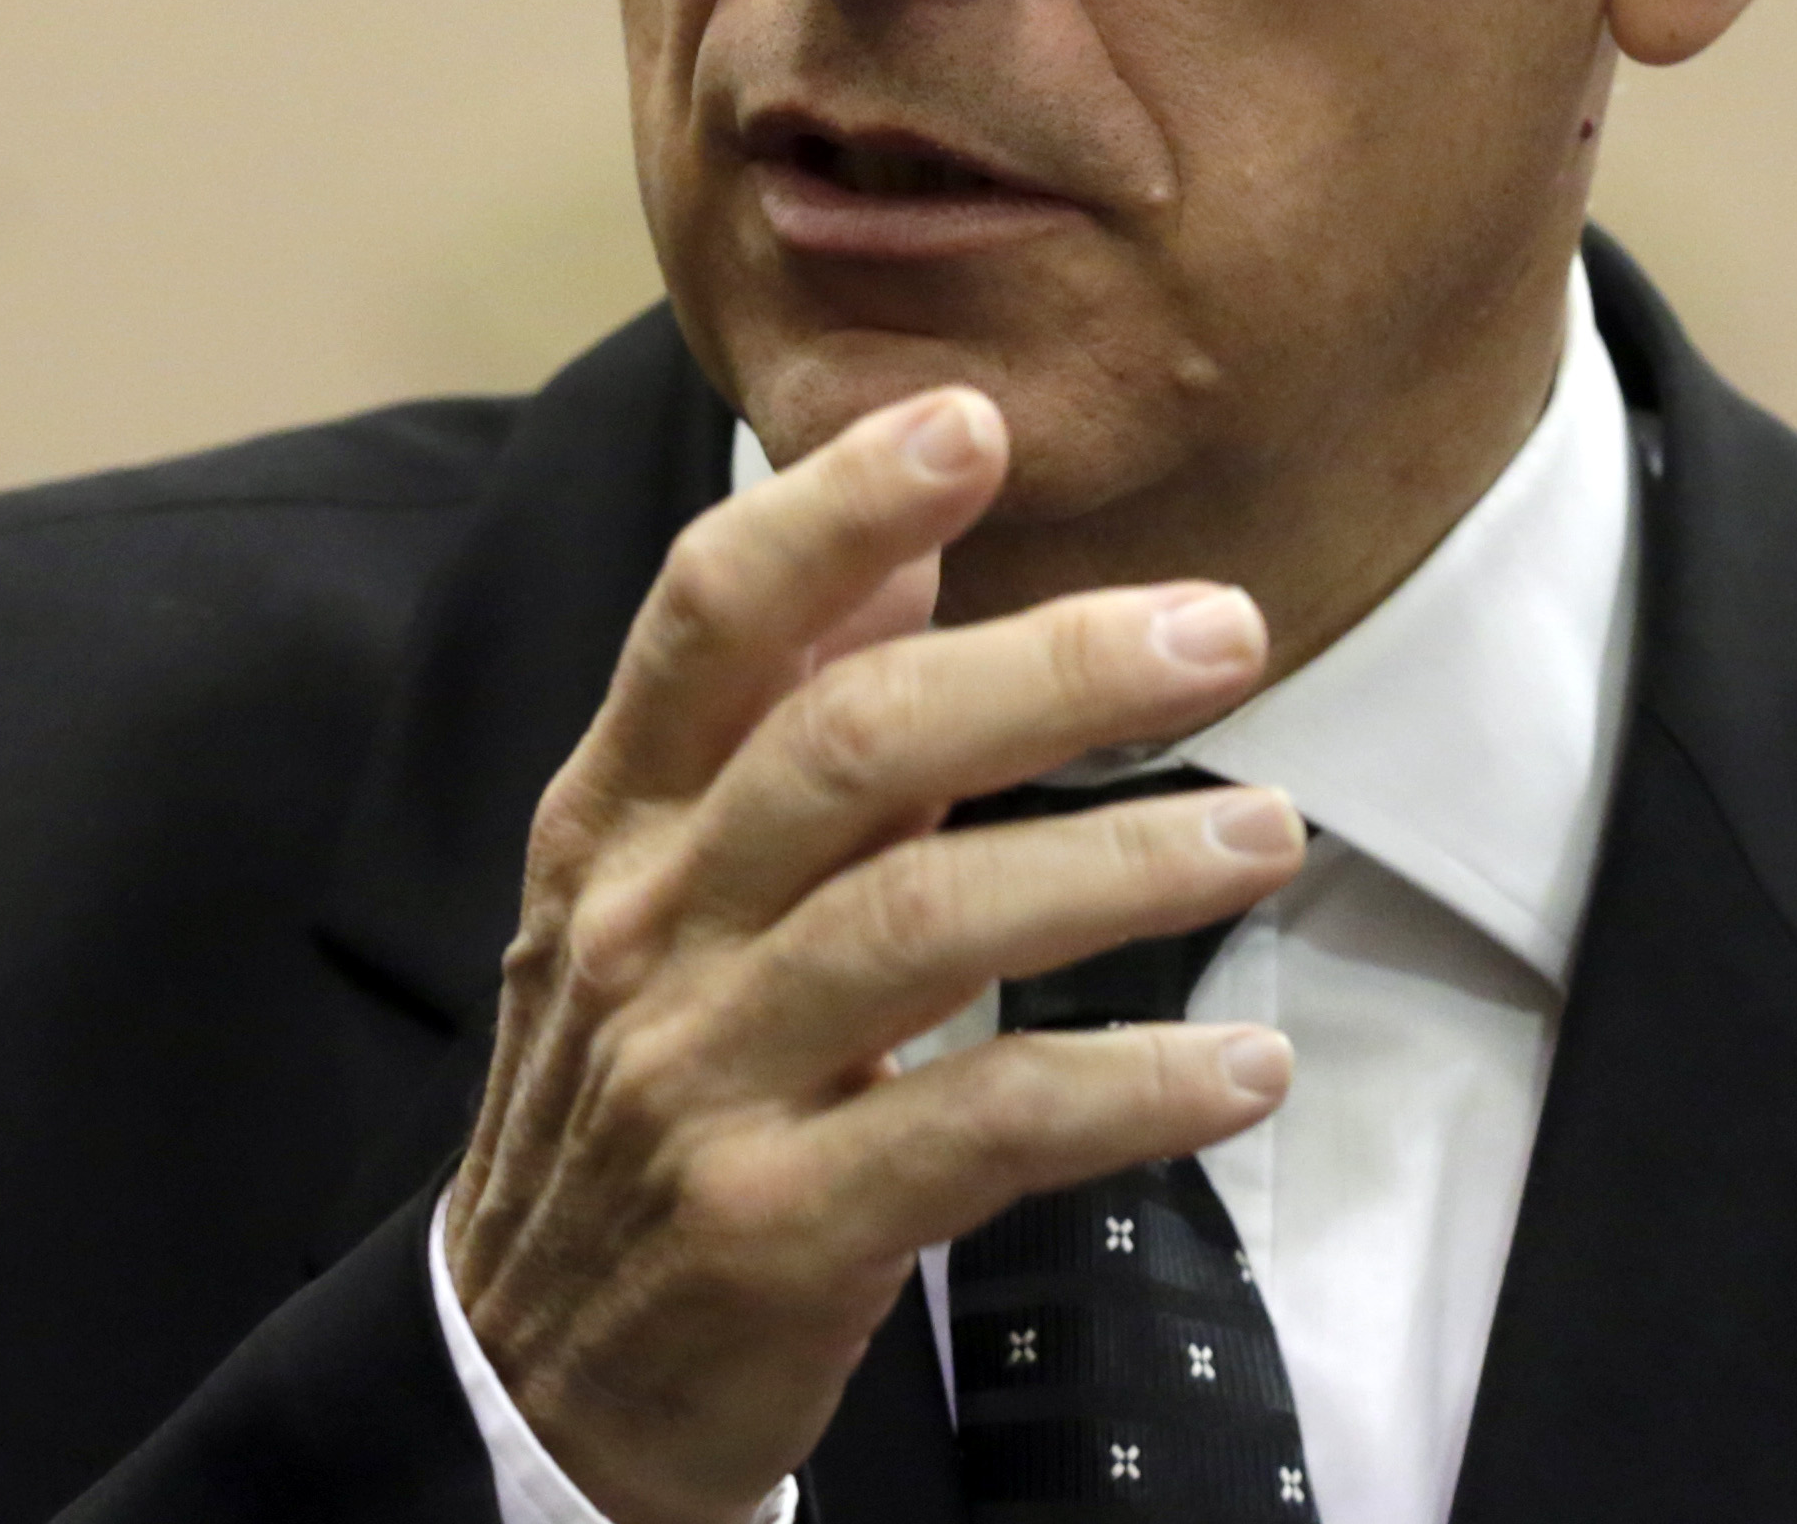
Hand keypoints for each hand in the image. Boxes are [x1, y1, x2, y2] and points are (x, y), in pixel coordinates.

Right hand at [443, 386, 1304, 1523]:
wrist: (527, 1375)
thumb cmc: (637, 1089)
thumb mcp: (663, 887)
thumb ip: (787, 714)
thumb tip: (908, 537)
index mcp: (614, 820)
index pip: (706, 619)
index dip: (834, 509)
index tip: (971, 422)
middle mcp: (644, 928)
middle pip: (844, 749)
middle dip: (1045, 668)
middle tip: (1221, 627)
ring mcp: (702, 1078)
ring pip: (919, 923)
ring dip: (1115, 864)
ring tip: (1268, 831)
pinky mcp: (779, 1226)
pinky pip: (978, 1130)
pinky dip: (1126, 1087)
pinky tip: (1244, 1067)